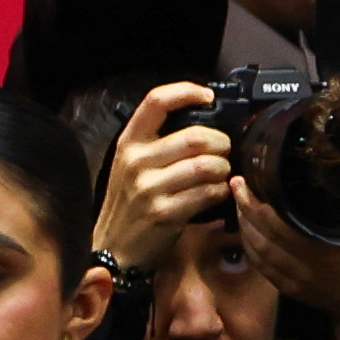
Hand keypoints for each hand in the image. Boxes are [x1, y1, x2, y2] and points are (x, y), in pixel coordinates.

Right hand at [93, 84, 232, 271]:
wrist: (113, 247)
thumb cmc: (130, 204)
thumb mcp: (132, 165)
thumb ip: (159, 143)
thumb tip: (203, 125)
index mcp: (129, 142)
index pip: (156, 102)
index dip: (186, 92)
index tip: (207, 96)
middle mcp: (136, 161)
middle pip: (195, 137)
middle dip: (222, 143)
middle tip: (225, 150)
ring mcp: (149, 188)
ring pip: (206, 165)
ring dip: (224, 169)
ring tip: (221, 174)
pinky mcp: (164, 212)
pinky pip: (207, 193)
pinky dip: (221, 191)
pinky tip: (217, 193)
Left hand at [234, 178, 339, 339]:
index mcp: (320, 250)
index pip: (277, 224)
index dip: (256, 204)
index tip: (246, 182)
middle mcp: (302, 266)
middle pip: (262, 237)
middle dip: (244, 210)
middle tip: (236, 187)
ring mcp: (294, 280)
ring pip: (257, 253)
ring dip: (243, 228)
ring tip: (239, 205)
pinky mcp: (292, 290)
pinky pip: (262, 269)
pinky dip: (249, 250)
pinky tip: (246, 234)